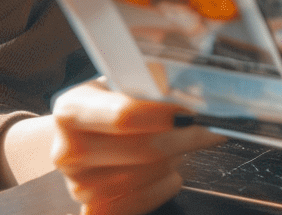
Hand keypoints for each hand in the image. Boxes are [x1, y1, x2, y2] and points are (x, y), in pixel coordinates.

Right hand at [51, 79, 224, 214]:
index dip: (164, 114)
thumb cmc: (110, 101)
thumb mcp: (124, 79)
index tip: (194, 110)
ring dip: (175, 159)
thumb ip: (152, 79)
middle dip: (186, 138)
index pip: (124, 115)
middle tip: (213, 127)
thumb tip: (195, 83)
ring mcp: (78, 185)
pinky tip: (172, 169)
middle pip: (141, 149)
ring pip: (145, 177)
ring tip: (182, 141)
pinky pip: (140, 203)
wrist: (78, 135)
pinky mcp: (93, 208)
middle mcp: (69, 150)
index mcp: (73, 109)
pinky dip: (164, 185)